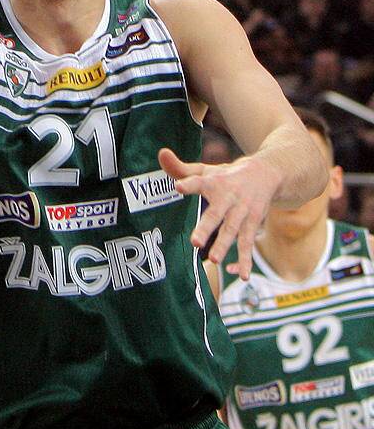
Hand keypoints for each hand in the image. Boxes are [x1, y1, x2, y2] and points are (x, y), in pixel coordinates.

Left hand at [159, 148, 279, 278]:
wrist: (267, 174)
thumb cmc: (227, 175)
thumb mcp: (206, 170)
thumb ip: (180, 168)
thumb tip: (161, 153)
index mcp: (214, 183)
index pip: (198, 182)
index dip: (189, 184)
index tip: (178, 186)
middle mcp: (229, 198)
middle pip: (216, 214)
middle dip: (206, 228)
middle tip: (195, 241)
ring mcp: (242, 212)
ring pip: (233, 231)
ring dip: (224, 245)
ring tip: (214, 260)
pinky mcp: (253, 224)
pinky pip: (248, 244)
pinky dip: (245, 260)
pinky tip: (241, 275)